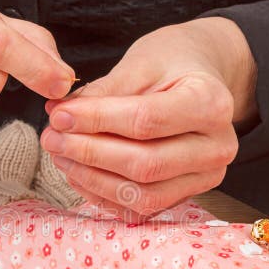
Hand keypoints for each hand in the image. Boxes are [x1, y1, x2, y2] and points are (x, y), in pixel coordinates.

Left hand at [41, 17, 255, 217]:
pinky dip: (103, 194)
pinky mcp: (186, 195)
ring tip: (60, 154)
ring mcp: (205, 177)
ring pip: (143, 194)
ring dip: (92, 179)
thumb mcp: (143, 61)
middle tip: (52, 138)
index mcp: (212, 104)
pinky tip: (78, 172)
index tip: (59, 115)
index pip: (146, 120)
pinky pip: (140, 207)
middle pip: (145, 164)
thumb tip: (60, 113)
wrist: (204, 80)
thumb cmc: (174, 64)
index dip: (97, 121)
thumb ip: (105, 90)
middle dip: (90, 154)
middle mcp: (217, 147)